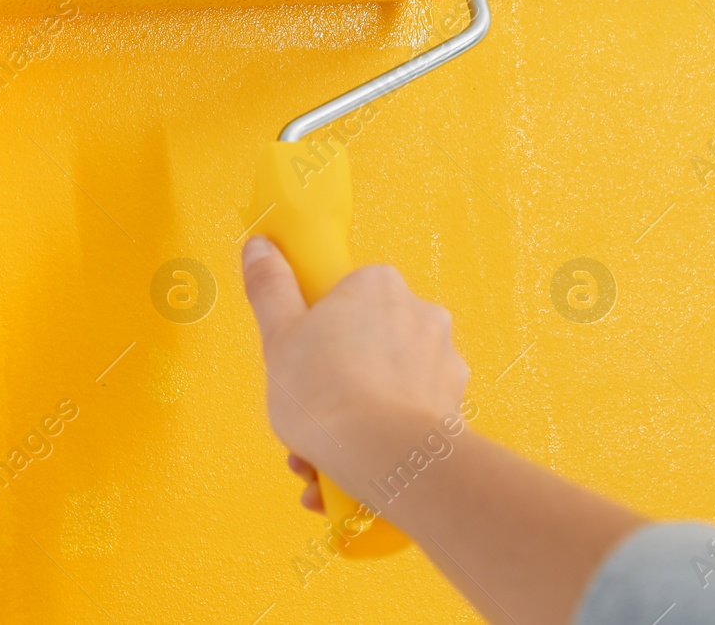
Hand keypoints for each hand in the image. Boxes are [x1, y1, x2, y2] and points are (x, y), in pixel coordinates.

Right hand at [239, 234, 468, 495]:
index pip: (342, 294)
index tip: (300, 352)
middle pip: (363, 339)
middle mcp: (419, 313)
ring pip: (384, 382)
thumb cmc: (328, 395)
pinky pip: (405, 415)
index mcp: (377, 285)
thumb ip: (269, 286)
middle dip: (331, 378)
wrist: (385, 458)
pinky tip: (347, 467)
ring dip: (351, 414)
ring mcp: (442, 360)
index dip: (315, 327)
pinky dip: (379, 437)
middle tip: (305, 407)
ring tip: (320, 453)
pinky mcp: (453, 405)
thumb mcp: (277, 335)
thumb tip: (261, 247)